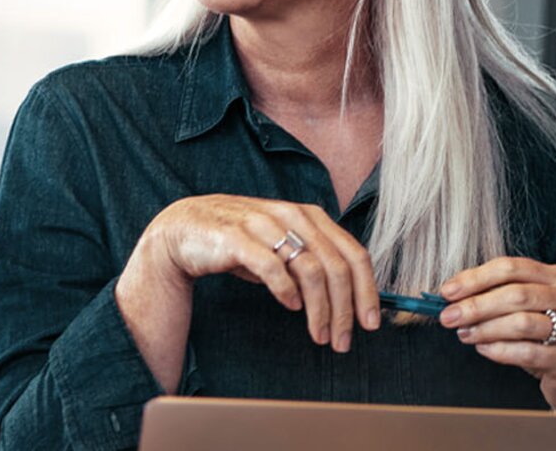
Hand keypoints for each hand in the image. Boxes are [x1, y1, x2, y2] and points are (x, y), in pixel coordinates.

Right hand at [142, 194, 380, 351]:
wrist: (185, 228)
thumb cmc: (238, 241)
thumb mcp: (281, 247)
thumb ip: (312, 263)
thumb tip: (349, 299)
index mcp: (309, 215)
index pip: (353, 252)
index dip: (368, 290)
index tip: (370, 322)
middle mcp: (291, 215)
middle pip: (336, 265)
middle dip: (345, 309)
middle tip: (343, 341)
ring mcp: (265, 224)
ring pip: (310, 270)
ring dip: (320, 310)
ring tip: (318, 335)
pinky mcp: (238, 238)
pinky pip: (272, 267)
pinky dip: (287, 291)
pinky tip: (290, 306)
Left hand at [439, 257, 555, 419]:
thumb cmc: (545, 335)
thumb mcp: (528, 306)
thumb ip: (497, 294)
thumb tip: (452, 293)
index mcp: (555, 277)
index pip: (511, 267)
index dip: (475, 278)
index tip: (447, 291)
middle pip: (515, 294)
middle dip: (475, 305)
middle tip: (448, 316)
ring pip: (521, 323)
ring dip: (484, 328)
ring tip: (463, 334)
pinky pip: (527, 352)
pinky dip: (499, 350)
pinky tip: (483, 348)